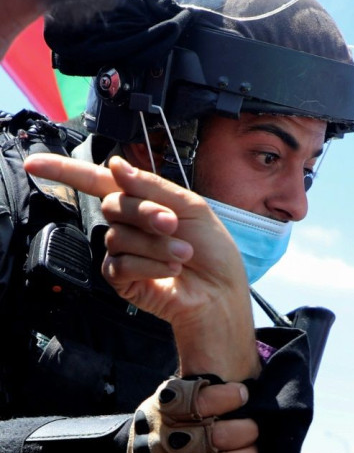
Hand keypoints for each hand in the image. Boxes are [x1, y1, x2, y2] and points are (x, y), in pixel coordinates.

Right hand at [24, 153, 260, 380]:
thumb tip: (116, 164)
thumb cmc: (212, 248)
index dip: (64, 170)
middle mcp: (128, 224)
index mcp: (143, 201)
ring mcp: (122, 251)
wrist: (220, 290)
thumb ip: (152, 187)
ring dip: (155, 244)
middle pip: (113, 204)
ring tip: (182, 254)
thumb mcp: (191, 207)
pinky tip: (169, 270)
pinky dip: (148, 265)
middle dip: (147, 212)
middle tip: (174, 224)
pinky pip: (119, 264)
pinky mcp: (121, 278)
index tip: (34, 163)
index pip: (97, 181)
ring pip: (118, 236)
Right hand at [128, 378, 257, 452]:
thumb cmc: (176, 419)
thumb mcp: (178, 397)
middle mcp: (160, 440)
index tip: (242, 394)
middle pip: (215, 437)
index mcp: (163, 409)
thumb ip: (204, 391)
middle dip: (244, 432)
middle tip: (253, 428)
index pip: (197, 401)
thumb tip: (246, 384)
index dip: (226, 397)